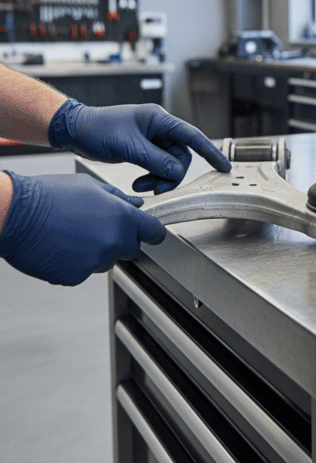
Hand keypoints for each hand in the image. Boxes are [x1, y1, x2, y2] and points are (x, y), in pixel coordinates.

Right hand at [0, 172, 166, 285]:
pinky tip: (61, 247)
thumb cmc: (49, 196)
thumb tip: (136, 203)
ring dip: (97, 252)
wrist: (15, 214)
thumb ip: (118, 198)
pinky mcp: (76, 277)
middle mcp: (113, 241)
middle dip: (121, 241)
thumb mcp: (90, 186)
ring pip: (106, 261)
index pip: (153, 232)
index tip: (150, 233)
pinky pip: (83, 272)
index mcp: (122, 217)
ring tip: (73, 234)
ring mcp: (95, 261)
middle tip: (97, 228)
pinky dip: (75, 264)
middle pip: (131, 249)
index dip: (152, 232)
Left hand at [48, 99, 230, 193]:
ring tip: (142, 186)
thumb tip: (177, 172)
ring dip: (159, 178)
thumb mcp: (128, 146)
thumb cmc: (98, 130)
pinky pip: (159, 166)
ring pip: (170, 164)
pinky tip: (138, 182)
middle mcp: (159, 128)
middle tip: (155, 188)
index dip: (210, 152)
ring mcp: (153, 139)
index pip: (192, 136)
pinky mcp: (145, 149)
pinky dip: (152, 177)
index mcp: (159, 119)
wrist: (76, 130)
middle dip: (171, 175)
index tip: (224, 166)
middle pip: (181, 156)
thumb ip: (156, 160)